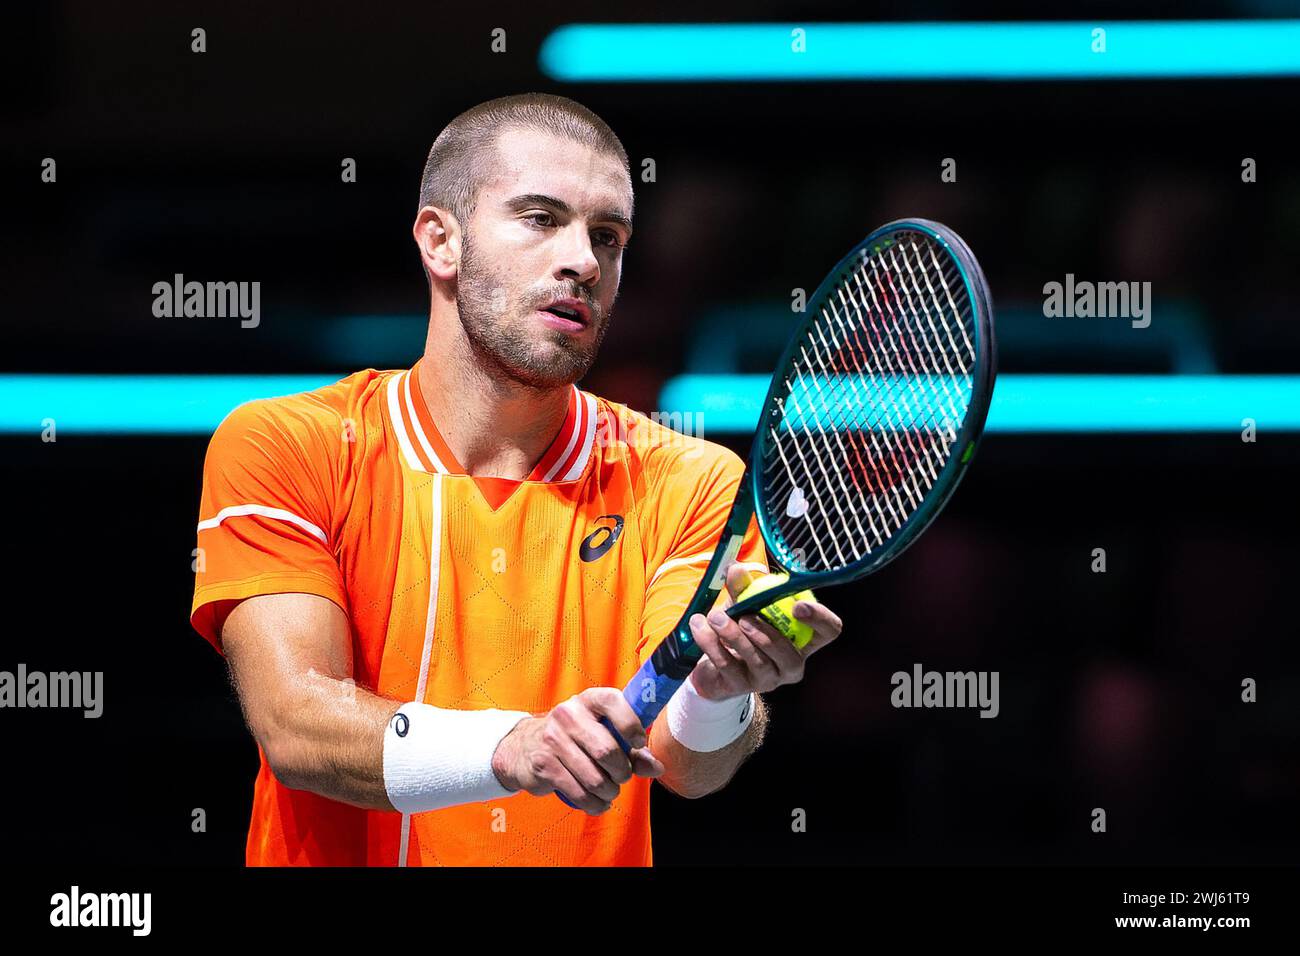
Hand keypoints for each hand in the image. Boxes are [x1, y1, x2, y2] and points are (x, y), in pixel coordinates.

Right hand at [490, 688, 664, 814]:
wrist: (523, 747)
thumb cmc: (575, 739)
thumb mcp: (602, 734)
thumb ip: (632, 750)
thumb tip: (657, 767)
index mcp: (588, 700)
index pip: (612, 701)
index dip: (630, 723)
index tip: (638, 742)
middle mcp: (568, 715)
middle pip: (606, 751)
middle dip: (622, 771)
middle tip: (622, 776)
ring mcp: (553, 739)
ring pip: (595, 778)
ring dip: (609, 791)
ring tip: (609, 790)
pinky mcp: (543, 765)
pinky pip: (579, 793)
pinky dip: (595, 804)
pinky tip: (597, 802)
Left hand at [687, 564, 842, 700]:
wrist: (712, 662)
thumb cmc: (740, 627)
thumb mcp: (744, 603)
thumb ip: (742, 587)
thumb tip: (735, 568)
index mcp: (803, 639)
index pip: (829, 630)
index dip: (820, 618)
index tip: (797, 604)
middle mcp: (792, 664)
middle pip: (789, 654)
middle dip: (766, 633)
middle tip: (743, 615)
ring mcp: (768, 679)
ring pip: (756, 659)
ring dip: (733, 635)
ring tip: (715, 616)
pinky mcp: (741, 687)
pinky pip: (727, 664)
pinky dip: (711, 643)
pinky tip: (700, 626)